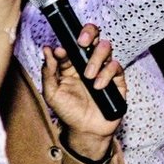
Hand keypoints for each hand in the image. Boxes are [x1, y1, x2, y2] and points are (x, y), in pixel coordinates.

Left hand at [41, 23, 125, 143]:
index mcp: (70, 64)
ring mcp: (103, 69)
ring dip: (96, 58)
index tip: (61, 51)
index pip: (71, 44)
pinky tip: (98, 86)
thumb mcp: (52, 93)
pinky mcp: (116, 79)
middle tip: (81, 42)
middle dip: (88, 33)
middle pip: (93, 36)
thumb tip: (47, 49)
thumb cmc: (68, 112)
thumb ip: (49, 71)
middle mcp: (87, 63)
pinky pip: (116, 67)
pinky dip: (106, 74)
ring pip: (105, 47)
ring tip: (88, 75)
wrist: (86, 130)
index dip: (67, 43)